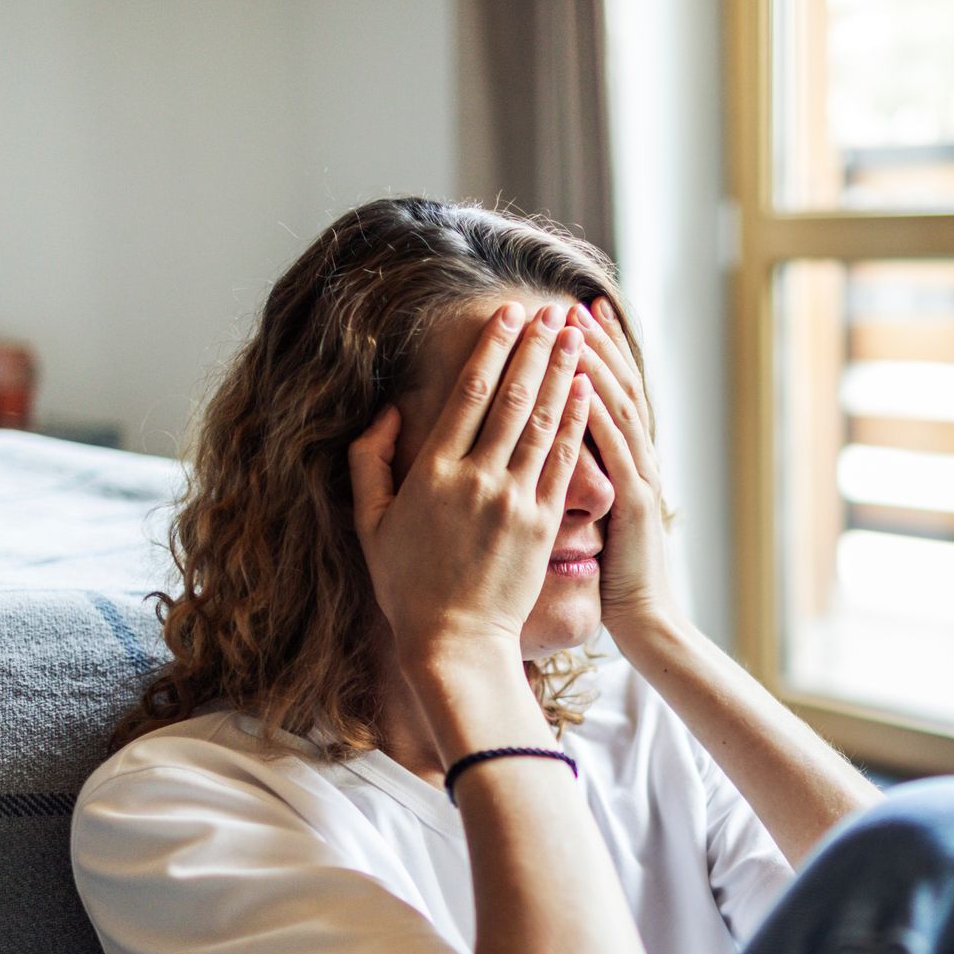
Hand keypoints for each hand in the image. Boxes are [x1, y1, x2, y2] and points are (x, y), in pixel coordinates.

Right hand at [347, 301, 592, 662]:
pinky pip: (562, 462)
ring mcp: (513, 501)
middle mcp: (476, 479)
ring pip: (541, 422)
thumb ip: (369, 461)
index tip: (507, 314)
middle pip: (511, 397)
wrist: (453, 642)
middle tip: (552, 311)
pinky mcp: (542, 525)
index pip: (467, 395)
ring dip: (561, 372)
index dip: (491, 349)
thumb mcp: (368, 521)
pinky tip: (585, 390)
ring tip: (575, 335)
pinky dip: (575, 422)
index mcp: (432, 472)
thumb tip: (388, 410)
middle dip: (534, 348)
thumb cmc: (406, 584)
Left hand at [568, 298, 682, 638]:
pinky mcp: (636, 505)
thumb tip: (554, 451)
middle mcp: (638, 463)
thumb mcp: (598, 517)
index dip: (592, 354)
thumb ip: (582, 479)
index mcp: (625, 464)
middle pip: (617, 388)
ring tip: (573, 327)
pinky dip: (599, 415)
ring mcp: (640, 480)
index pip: (607, 394)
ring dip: (595, 366)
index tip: (569, 316)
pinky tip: (582, 385)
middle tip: (573, 303)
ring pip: (618, 409)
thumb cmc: (613, 580)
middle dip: (595, 344)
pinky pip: (616, 452)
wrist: (645, 622)